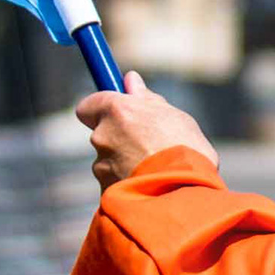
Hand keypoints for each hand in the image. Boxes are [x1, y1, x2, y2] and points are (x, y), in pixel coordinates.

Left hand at [77, 88, 213, 190]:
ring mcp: (101, 166)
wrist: (184, 193)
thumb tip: (131, 81)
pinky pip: (113, 184)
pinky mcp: (105, 191)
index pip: (89, 105)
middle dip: (119, 139)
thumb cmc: (185, 149)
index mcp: (116, 110)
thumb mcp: (174, 116)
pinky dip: (126, 184)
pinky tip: (149, 187)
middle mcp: (102, 136)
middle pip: (103, 134)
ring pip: (108, 161)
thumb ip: (147, 99)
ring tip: (154, 171)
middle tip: (148, 145)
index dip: (100, 109)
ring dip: (125, 164)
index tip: (116, 112)